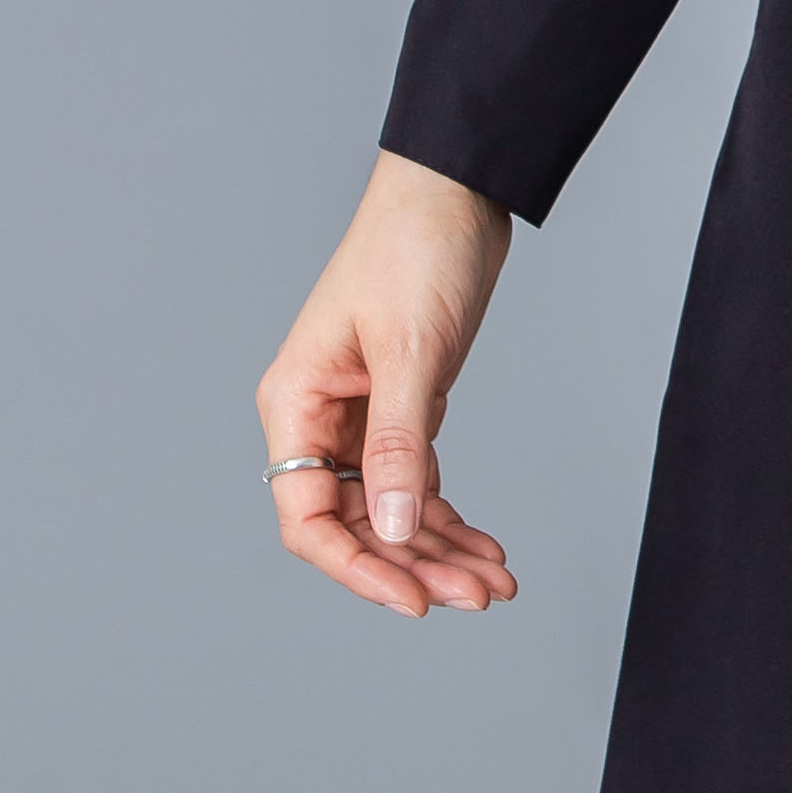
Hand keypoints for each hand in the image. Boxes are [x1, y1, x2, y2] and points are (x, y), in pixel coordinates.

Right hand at [256, 151, 518, 618]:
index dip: (356, 567)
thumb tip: (395, 529)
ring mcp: (361, 416)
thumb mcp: (410, 350)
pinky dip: (450, 517)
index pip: (306, 517)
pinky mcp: (403, 407)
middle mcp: (320, 418)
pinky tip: (486, 548)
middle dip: (414, 566)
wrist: (455, 192)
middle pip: (355, 523)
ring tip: (495, 584)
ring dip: (439, 550)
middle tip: (477, 597)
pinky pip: (417, 481)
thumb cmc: (414, 249)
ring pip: (391, 509)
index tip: (411, 600)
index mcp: (296, 403)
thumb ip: (399, 444)